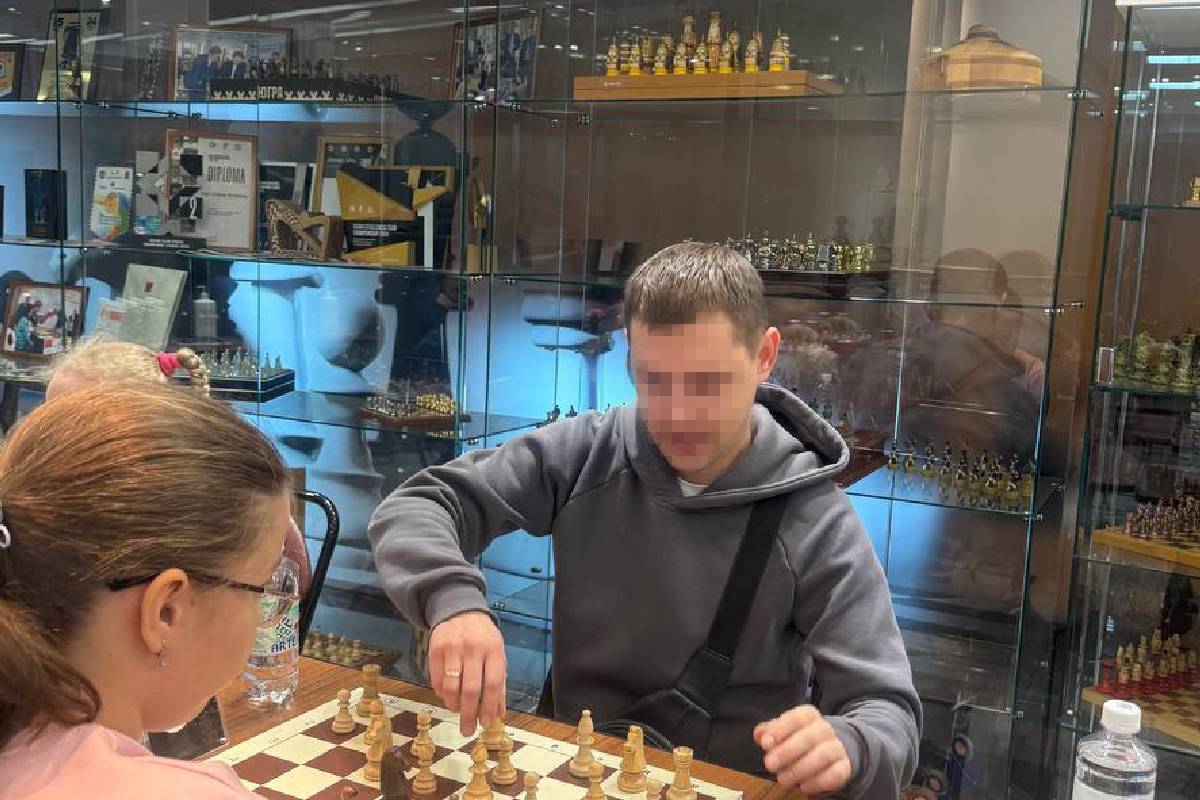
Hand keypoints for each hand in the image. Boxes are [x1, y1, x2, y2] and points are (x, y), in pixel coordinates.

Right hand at [429, 611, 506, 735]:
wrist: (459, 610)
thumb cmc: (483, 637)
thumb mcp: (496, 654)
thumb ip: (499, 683)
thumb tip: (498, 713)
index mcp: (493, 650)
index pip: (493, 683)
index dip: (489, 706)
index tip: (485, 723)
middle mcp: (473, 649)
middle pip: (470, 688)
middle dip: (469, 714)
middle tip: (467, 730)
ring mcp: (452, 648)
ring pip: (451, 686)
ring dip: (453, 705)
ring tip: (457, 711)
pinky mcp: (435, 649)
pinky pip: (436, 679)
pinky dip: (441, 693)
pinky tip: (447, 697)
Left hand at [754, 706, 851, 794]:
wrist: (829, 752)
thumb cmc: (798, 740)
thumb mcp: (782, 733)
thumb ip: (769, 732)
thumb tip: (760, 735)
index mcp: (808, 716)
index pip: (796, 717)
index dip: (780, 729)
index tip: (765, 744)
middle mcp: (825, 729)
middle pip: (810, 736)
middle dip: (787, 752)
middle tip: (770, 765)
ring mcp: (837, 747)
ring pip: (823, 755)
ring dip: (800, 769)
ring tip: (783, 779)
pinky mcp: (844, 767)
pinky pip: (836, 774)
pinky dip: (818, 782)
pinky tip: (803, 787)